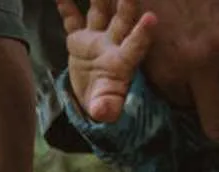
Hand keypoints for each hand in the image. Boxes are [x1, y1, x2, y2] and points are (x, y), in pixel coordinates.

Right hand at [57, 0, 157, 122]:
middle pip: (122, 20)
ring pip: (99, 11)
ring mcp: (96, 39)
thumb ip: (106, 108)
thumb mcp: (105, 109)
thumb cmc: (104, 105)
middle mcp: (112, 46)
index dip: (143, 34)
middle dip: (126, 3)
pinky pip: (71, 19)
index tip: (152, 18)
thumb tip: (102, 112)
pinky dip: (66, 5)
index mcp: (123, 63)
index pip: (135, 46)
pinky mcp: (78, 39)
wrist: (91, 100)